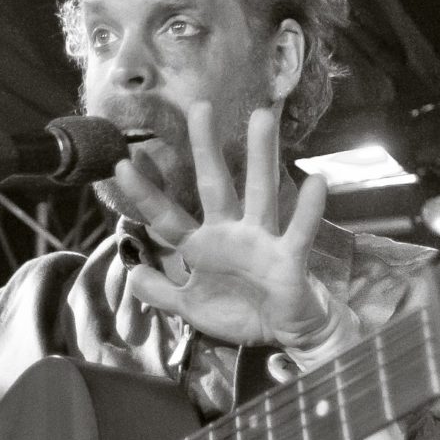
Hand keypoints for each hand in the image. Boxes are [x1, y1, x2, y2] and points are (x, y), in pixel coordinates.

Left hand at [118, 102, 340, 351]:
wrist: (284, 332)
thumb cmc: (239, 312)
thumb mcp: (191, 307)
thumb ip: (161, 292)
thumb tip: (132, 274)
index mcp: (202, 245)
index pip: (167, 216)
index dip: (146, 194)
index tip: (122, 164)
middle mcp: (230, 233)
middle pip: (214, 185)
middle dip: (206, 148)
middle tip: (200, 107)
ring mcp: (261, 241)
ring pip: (260, 193)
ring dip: (261, 157)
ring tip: (263, 118)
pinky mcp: (289, 257)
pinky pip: (298, 232)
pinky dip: (307, 211)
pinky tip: (316, 182)